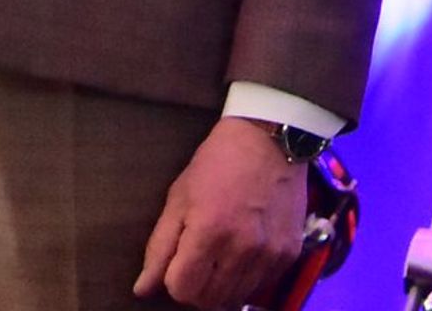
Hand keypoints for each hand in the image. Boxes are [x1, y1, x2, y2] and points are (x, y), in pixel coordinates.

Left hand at [134, 118, 307, 309]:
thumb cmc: (217, 162)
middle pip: (208, 300)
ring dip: (222, 287)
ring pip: (235, 299)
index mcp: (209, 230)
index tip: (179, 262)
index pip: (182, 290)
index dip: (174, 279)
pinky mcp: (289, 253)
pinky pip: (261, 287)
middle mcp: (242, 247)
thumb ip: (160, 246)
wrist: (269, 138)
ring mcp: (269, 253)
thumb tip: (142, 289)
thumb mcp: (180, 196)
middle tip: (199, 261)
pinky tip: (244, 254)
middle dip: (196, 287)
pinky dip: (248, 280)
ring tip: (221, 257)